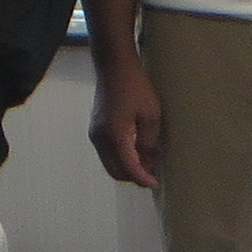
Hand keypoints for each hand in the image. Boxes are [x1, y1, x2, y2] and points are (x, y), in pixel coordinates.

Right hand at [88, 55, 163, 189]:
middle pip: (115, 171)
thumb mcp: (150, 115)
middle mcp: (100, 138)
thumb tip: (149, 162)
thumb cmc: (135, 87)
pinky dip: (120, 158)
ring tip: (146, 163)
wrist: (114, 67)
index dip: (143, 179)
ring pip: (109, 163)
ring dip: (126, 168)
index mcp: (115, 135)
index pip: (129, 168)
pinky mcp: (95, 129)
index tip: (156, 184)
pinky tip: (135, 151)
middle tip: (152, 175)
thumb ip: (149, 141)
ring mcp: (95, 134)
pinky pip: (106, 153)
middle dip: (134, 177)